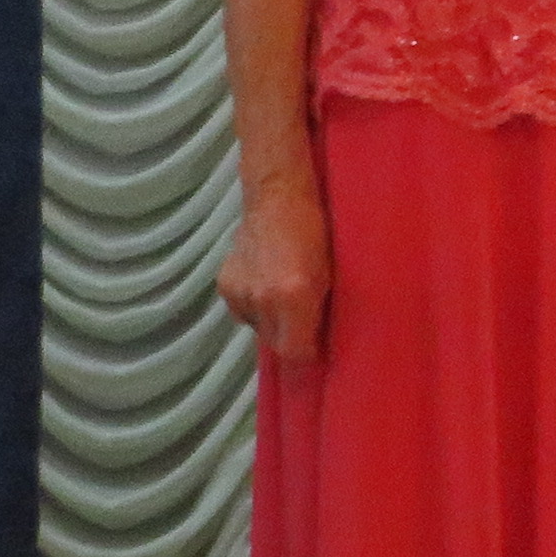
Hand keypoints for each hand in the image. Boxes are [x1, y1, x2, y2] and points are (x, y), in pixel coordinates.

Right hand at [217, 176, 330, 366]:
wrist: (277, 198)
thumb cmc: (318, 231)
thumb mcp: (331, 273)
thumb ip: (321, 309)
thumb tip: (319, 342)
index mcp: (294, 296)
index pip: (294, 351)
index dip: (307, 357)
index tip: (318, 354)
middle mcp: (262, 299)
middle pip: (275, 344)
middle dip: (291, 340)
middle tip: (307, 325)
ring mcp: (239, 293)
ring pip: (258, 328)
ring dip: (273, 323)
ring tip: (287, 299)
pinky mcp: (224, 285)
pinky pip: (243, 312)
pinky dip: (257, 307)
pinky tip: (268, 287)